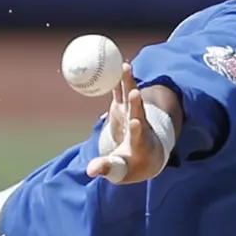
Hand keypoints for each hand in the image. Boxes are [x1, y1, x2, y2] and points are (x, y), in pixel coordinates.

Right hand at [85, 62, 162, 184]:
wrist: (145, 156)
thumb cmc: (131, 167)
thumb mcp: (120, 171)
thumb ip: (106, 168)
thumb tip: (90, 171)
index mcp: (140, 145)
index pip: (139, 137)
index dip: (137, 129)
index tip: (134, 122)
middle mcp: (139, 127)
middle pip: (138, 113)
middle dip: (136, 103)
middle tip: (134, 92)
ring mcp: (133, 115)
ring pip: (131, 97)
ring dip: (129, 83)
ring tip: (126, 67)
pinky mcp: (126, 108)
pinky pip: (122, 92)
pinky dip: (120, 80)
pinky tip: (119, 64)